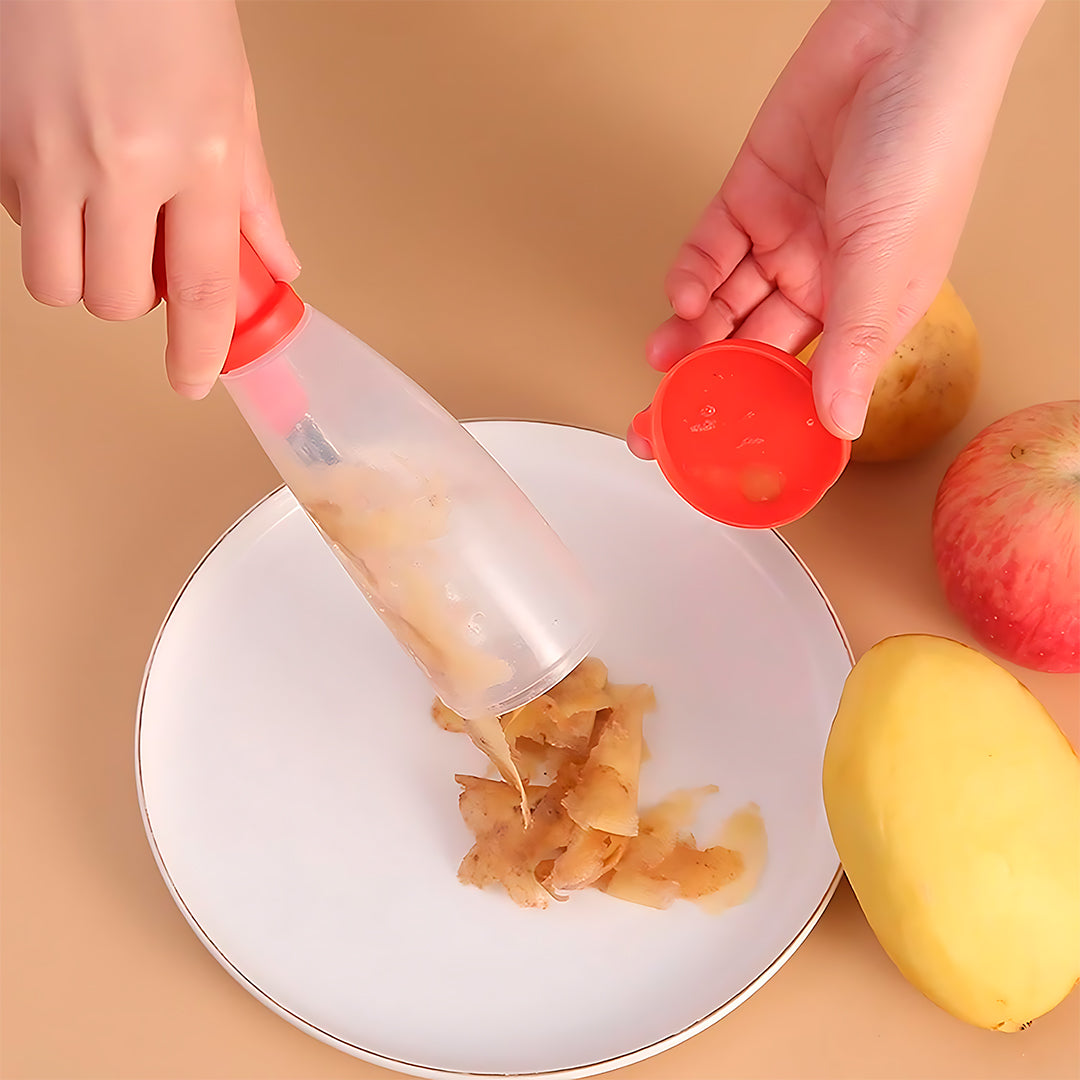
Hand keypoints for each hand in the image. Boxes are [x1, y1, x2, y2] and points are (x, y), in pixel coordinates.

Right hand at [0, 0, 299, 397]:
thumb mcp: (233, 97)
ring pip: (53, 279)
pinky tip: (64, 171)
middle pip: (115, 300)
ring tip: (102, 223)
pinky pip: (13, 219)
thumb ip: (252, 193)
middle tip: (150, 259)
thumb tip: (276, 263)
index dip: (198, 351)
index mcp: (194, 156)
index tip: (193, 381)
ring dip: (83, 271)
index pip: (202, 289)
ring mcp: (43, 152)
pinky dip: (40, 218)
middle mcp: (117, 164)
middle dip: (136, 300)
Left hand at [645, 0, 1040, 439]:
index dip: (761, 416)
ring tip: (664, 358)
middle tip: (663, 421)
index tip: (720, 451)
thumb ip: (854, 345)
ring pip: (726, 303)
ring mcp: (785, 237)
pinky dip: (694, 273)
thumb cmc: (928, 142)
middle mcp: (823, 279)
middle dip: (708, 384)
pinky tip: (685, 293)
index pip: (805, 382)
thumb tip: (840, 422)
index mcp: (866, 309)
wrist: (908, 33)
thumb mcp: (889, 262)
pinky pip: (712, 249)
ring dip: (692, 332)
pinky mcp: (752, 196)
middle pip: (753, 349)